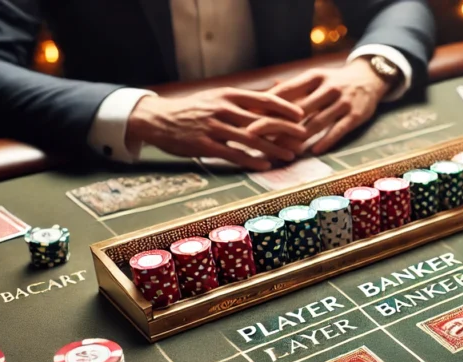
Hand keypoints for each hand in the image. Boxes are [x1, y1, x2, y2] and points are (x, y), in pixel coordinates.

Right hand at [125, 89, 307, 170]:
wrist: (158, 118)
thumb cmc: (194, 109)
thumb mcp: (217, 97)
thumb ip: (243, 99)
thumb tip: (272, 95)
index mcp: (227, 95)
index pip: (262, 99)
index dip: (284, 107)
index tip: (302, 114)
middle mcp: (222, 109)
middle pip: (261, 120)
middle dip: (285, 130)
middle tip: (303, 138)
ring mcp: (212, 127)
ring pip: (250, 139)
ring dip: (273, 148)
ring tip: (290, 155)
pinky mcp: (203, 145)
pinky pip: (232, 154)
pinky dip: (251, 160)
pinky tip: (265, 165)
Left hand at [269, 59, 389, 154]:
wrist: (370, 77)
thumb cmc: (336, 80)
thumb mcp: (316, 77)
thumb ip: (294, 86)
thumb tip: (266, 92)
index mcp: (315, 76)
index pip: (288, 90)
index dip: (269, 104)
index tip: (250, 115)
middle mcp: (329, 88)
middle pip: (299, 109)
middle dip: (277, 123)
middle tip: (257, 136)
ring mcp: (343, 102)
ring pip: (317, 122)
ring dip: (298, 137)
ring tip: (281, 149)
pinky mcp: (356, 116)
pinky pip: (338, 130)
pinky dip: (325, 141)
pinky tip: (313, 151)